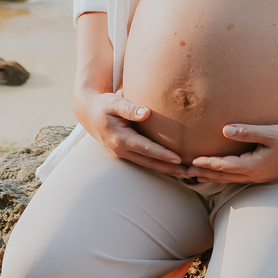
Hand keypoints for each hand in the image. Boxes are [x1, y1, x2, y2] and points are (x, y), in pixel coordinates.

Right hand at [75, 88, 193, 179]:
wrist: (89, 113)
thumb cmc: (104, 105)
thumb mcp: (114, 103)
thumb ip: (130, 108)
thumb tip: (146, 113)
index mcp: (120, 139)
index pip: (146, 149)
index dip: (162, 154)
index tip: (178, 158)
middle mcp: (121, 150)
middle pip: (149, 162)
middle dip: (169, 168)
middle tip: (189, 173)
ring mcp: (123, 154)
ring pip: (148, 165)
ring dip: (166, 170)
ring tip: (185, 174)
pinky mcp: (126, 153)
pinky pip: (145, 162)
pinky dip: (158, 165)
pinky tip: (171, 167)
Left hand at [188, 123, 277, 186]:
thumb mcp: (270, 133)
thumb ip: (247, 132)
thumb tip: (224, 130)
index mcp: (254, 166)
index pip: (225, 166)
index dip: (208, 163)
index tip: (192, 161)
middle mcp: (254, 175)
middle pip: (223, 176)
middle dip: (204, 174)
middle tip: (184, 173)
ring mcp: (258, 177)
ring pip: (229, 179)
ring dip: (212, 176)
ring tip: (195, 175)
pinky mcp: (262, 174)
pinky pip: (237, 178)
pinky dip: (224, 176)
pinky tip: (219, 173)